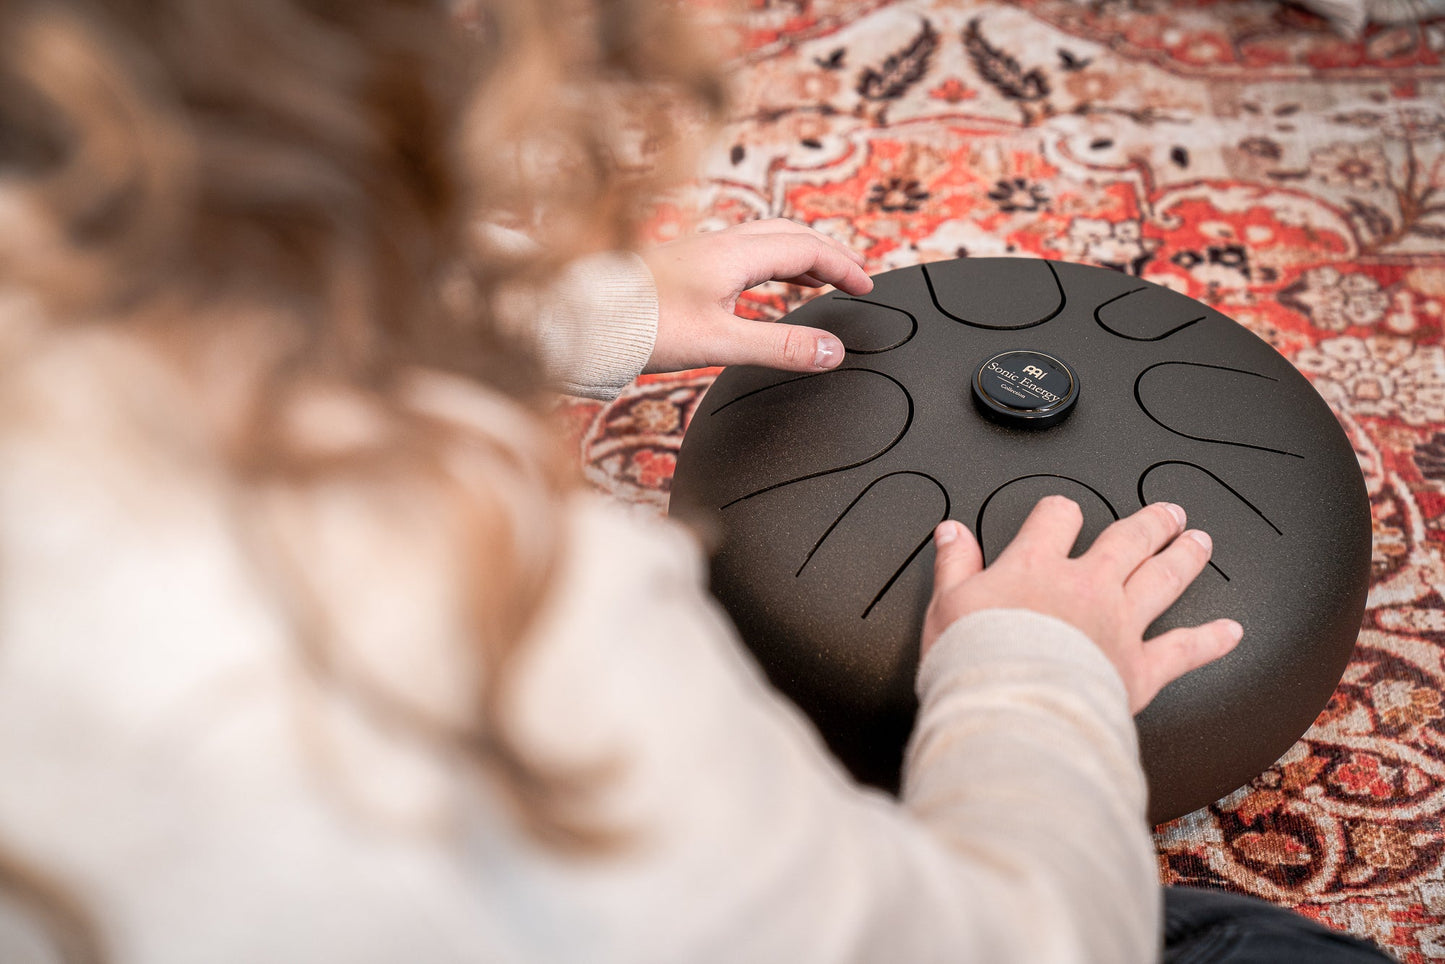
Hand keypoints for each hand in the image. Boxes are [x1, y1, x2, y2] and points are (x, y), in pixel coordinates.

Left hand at [641, 219, 873, 373]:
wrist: (581, 320)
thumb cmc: (642, 327)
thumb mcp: (721, 343)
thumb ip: (779, 346)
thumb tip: (830, 352)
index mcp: (735, 254)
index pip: (808, 248)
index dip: (844, 266)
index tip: (867, 287)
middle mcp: (721, 245)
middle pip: (790, 234)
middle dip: (828, 254)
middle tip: (852, 279)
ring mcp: (702, 253)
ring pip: (765, 241)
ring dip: (800, 256)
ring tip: (820, 281)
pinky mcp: (686, 267)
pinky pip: (742, 255)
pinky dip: (770, 266)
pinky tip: (765, 290)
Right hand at [921, 496, 1242, 712]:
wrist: (1012, 709)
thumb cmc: (976, 663)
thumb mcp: (947, 604)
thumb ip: (954, 564)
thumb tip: (951, 532)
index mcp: (1037, 566)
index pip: (1058, 517)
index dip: (1062, 511)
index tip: (1063, 513)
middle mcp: (1087, 586)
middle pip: (1128, 539)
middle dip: (1150, 522)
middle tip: (1167, 513)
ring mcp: (1120, 624)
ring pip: (1163, 578)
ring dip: (1185, 556)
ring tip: (1199, 542)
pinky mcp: (1140, 668)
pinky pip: (1184, 649)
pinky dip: (1211, 639)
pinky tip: (1230, 631)